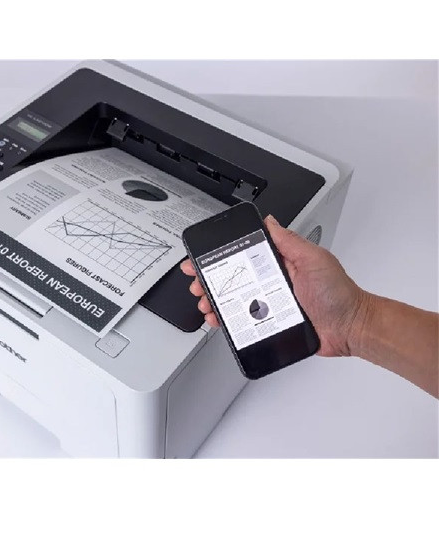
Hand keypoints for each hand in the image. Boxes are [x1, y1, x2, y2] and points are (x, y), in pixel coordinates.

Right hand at [180, 215, 368, 356]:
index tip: (204, 257)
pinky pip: (244, 322)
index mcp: (280, 262)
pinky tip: (220, 321)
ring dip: (215, 301)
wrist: (351, 328)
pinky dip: (228, 322)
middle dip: (210, 279)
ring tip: (207, 304)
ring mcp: (270, 303)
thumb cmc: (339, 293)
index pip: (243, 255)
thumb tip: (270, 221)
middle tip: (198, 282)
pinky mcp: (271, 322)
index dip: (220, 256)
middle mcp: (272, 282)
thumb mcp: (315, 259)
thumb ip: (291, 241)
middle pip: (233, 278)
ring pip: (234, 301)